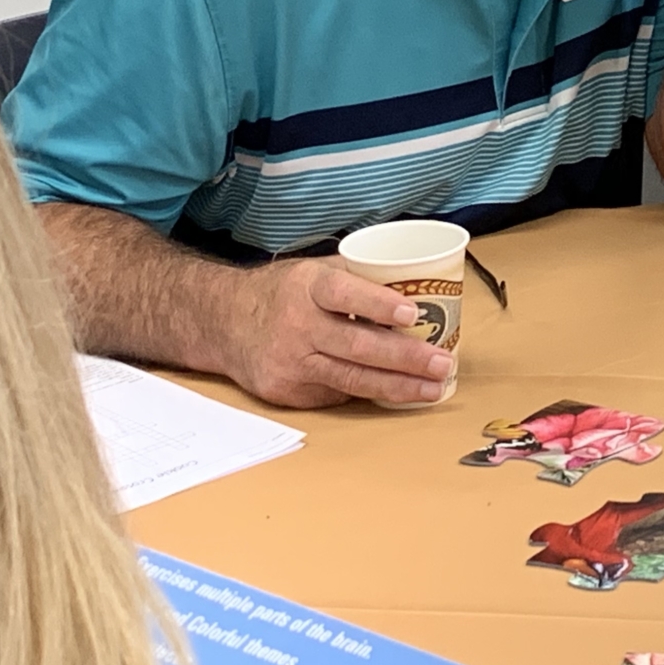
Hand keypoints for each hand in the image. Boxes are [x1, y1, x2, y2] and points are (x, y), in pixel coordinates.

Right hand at [222, 259, 454, 408]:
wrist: (221, 323)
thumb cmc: (282, 293)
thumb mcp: (313, 270)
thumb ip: (357, 276)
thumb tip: (417, 281)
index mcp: (306, 286)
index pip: (344, 293)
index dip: (378, 303)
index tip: (412, 313)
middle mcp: (296, 325)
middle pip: (356, 345)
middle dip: (405, 357)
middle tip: (442, 363)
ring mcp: (289, 362)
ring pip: (351, 378)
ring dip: (398, 386)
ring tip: (433, 387)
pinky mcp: (285, 390)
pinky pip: (336, 394)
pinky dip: (369, 393)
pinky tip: (399, 392)